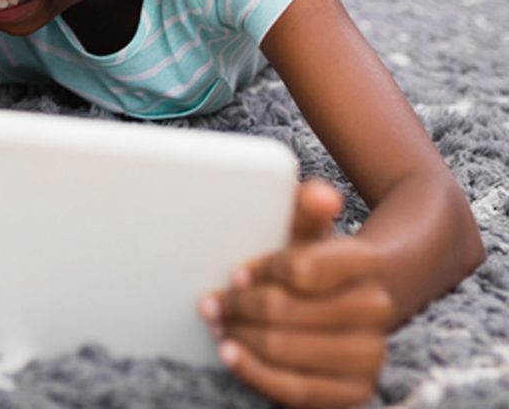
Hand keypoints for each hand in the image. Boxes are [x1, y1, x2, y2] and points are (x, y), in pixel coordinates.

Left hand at [200, 179, 394, 407]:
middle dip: (239, 306)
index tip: (234, 272)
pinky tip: (230, 354)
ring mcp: (369, 355)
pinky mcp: (355, 392)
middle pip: (286, 311)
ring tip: (217, 324)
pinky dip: (255, 372)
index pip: (302, 268)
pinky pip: (297, 390)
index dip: (262, 272)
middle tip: (209, 302)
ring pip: (287, 351)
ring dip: (242, 338)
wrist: (341, 299)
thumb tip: (322, 195)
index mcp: (364, 260)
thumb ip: (302, 206)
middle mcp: (376, 308)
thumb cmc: (307, 259)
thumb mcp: (300, 227)